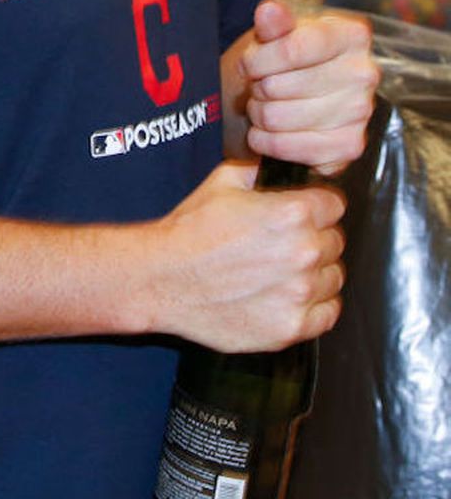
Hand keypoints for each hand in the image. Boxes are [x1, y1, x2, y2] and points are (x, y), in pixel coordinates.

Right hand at [155, 161, 346, 352]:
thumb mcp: (222, 182)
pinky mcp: (291, 328)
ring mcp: (299, 294)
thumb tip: (280, 170)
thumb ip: (261, 173)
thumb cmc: (189, 232)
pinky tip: (287, 295)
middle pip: (335, 241)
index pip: (334, 204)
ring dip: (315, 272)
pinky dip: (313, 305)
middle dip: (314, 238)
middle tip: (282, 243)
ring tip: (280, 270)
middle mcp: (303, 253)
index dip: (317, 205)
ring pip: (333, 277)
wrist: (163, 278)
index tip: (305, 212)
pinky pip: (327, 314)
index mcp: (291, 213)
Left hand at [240, 0, 377, 175]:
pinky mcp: (349, 146)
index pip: (291, 49)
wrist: (296, 92)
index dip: (257, 60)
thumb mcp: (275, 34)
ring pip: (278, 118)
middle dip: (257, 88)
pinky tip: (268, 131)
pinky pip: (289, 148)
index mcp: (351, 35)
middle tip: (260, 86)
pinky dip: (266, 142)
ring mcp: (361, 112)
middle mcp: (364, 73)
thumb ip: (272, 23)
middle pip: (280, 87)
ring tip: (264, 105)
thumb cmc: (284, 58)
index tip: (247, 65)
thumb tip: (269, 11)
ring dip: (259, 114)